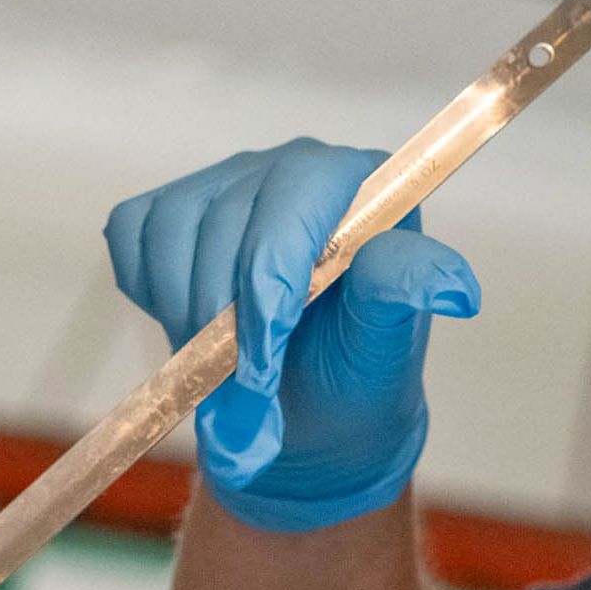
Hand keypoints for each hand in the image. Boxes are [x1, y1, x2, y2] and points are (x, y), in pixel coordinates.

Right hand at [104, 139, 482, 533]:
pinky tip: (189, 324)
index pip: (302, 193)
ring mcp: (232, 181)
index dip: (270, 274)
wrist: (299, 421)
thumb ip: (400, 303)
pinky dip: (149, 291)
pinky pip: (134, 232)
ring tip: (222, 362)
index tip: (263, 354)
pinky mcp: (176, 207)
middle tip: (242, 385)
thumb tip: (457, 285)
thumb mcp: (383, 356)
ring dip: (185, 311)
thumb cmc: (352, 384)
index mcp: (364, 188)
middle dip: (224, 313)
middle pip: (228, 216)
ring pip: (174, 227)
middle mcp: (298, 168)